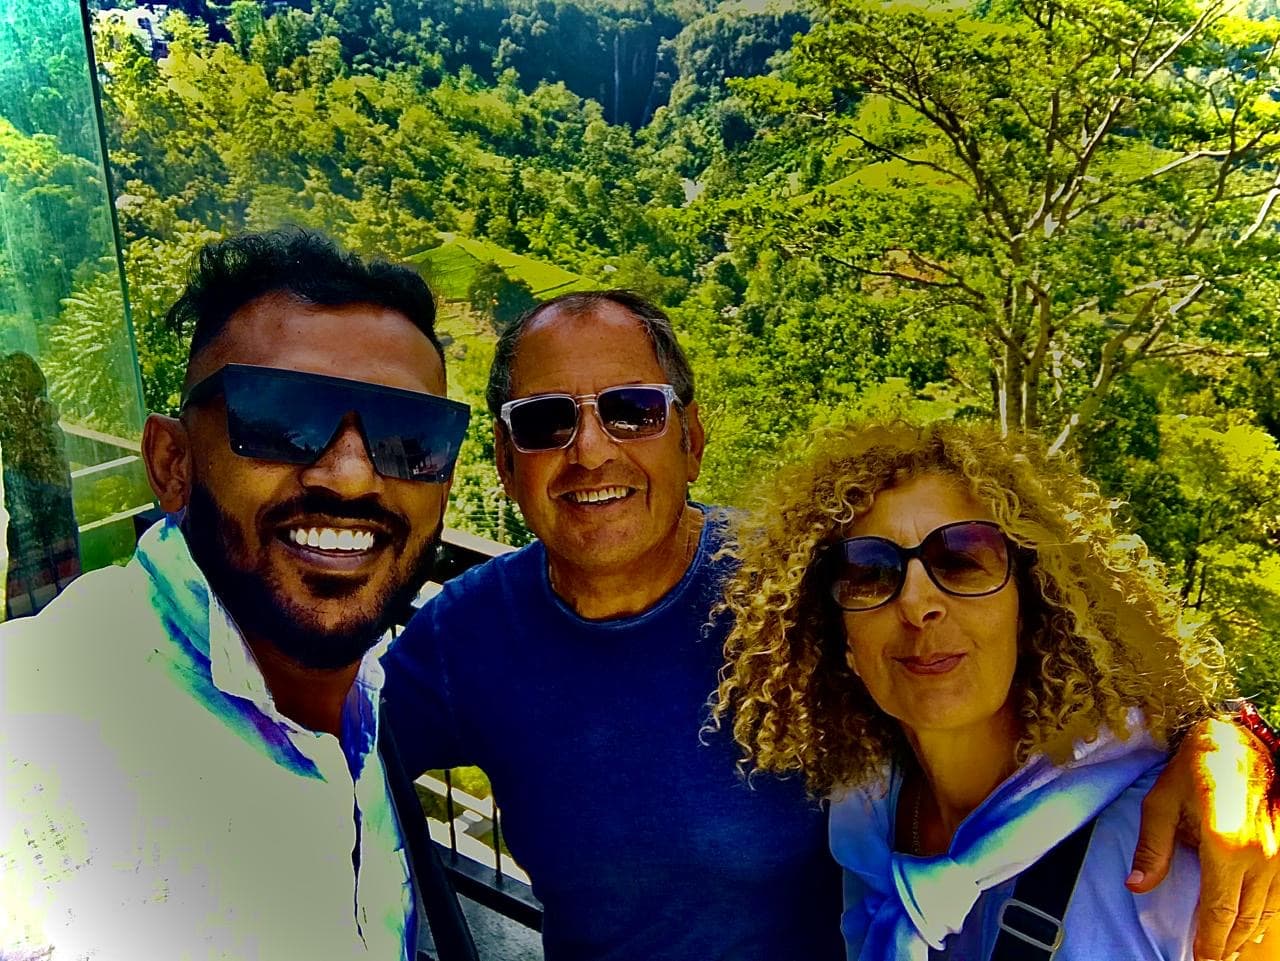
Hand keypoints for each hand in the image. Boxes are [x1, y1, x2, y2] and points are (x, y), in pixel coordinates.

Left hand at [1127, 718, 1278, 959]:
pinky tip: (1247, 924)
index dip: (1211, 940)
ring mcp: (1277, 852)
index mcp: (1225, 844)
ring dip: (1245, 933)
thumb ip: (1151, 847)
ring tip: (1225, 949)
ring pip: (1264, 910)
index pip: (1220, 908)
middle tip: (1208, 958)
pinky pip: (1275, 894)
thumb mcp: (1160, 802)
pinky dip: (1261, 915)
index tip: (1200, 958)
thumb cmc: (1193, 768)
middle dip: (1227, 944)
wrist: (1237, 741)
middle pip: (1245, 916)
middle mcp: (1258, 854)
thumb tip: (1136, 885)